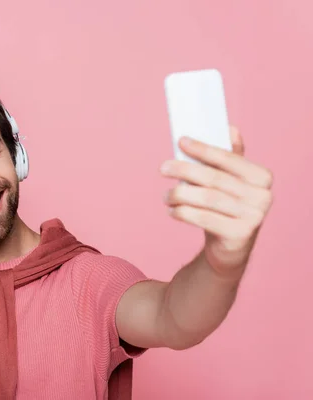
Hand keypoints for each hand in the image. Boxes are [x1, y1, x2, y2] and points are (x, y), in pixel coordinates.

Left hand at [160, 127, 273, 275]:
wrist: (230, 248)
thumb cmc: (225, 207)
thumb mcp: (230, 182)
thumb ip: (230, 157)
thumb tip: (229, 128)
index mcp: (262, 177)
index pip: (229, 158)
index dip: (203, 149)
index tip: (181, 141)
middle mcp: (262, 196)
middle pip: (214, 178)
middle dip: (184, 170)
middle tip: (163, 168)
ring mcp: (253, 217)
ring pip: (207, 199)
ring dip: (179, 194)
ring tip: (165, 196)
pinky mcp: (239, 235)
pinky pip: (204, 218)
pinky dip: (183, 212)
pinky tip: (172, 211)